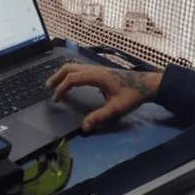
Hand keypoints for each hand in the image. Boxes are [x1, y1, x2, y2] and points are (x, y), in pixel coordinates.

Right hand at [46, 64, 162, 132]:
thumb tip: (84, 128)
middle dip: (57, 77)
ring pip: (75, 67)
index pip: (72, 78)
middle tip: (48, 88)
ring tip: (55, 85)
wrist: (146, 84)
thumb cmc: (133, 95)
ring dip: (63, 74)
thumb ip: (99, 117)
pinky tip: (71, 83)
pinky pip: (81, 69)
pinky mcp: (101, 71)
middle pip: (70, 68)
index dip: (61, 88)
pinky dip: (71, 74)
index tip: (56, 99)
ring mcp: (98, 69)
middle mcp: (96, 70)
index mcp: (97, 76)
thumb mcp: (116, 109)